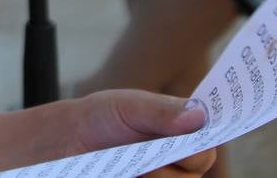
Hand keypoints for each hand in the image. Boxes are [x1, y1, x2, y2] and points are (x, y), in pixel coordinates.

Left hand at [68, 90, 215, 175]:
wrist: (70, 138)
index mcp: (183, 132)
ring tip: (136, 170)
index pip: (206, 145)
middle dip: (172, 168)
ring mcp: (164, 176)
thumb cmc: (104, 116)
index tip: (185, 146)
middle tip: (148, 163)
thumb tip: (200, 115)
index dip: (204, 145)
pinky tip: (130, 174)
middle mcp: (179, 159)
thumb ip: (162, 111)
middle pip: (194, 174)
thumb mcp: (130, 106)